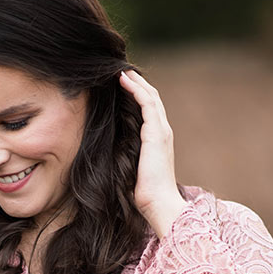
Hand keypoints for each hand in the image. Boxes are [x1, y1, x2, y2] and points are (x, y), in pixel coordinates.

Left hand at [119, 68, 186, 237]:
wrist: (159, 203)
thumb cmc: (145, 195)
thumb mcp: (132, 170)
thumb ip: (127, 158)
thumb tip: (109, 154)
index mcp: (158, 141)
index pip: (149, 111)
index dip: (137, 96)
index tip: (122, 86)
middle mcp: (163, 132)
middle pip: (152, 99)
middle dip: (137, 83)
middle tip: (121, 71)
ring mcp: (162, 131)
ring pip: (150, 96)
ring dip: (135, 81)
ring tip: (121, 70)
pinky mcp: (157, 132)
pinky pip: (147, 102)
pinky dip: (136, 88)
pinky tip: (123, 80)